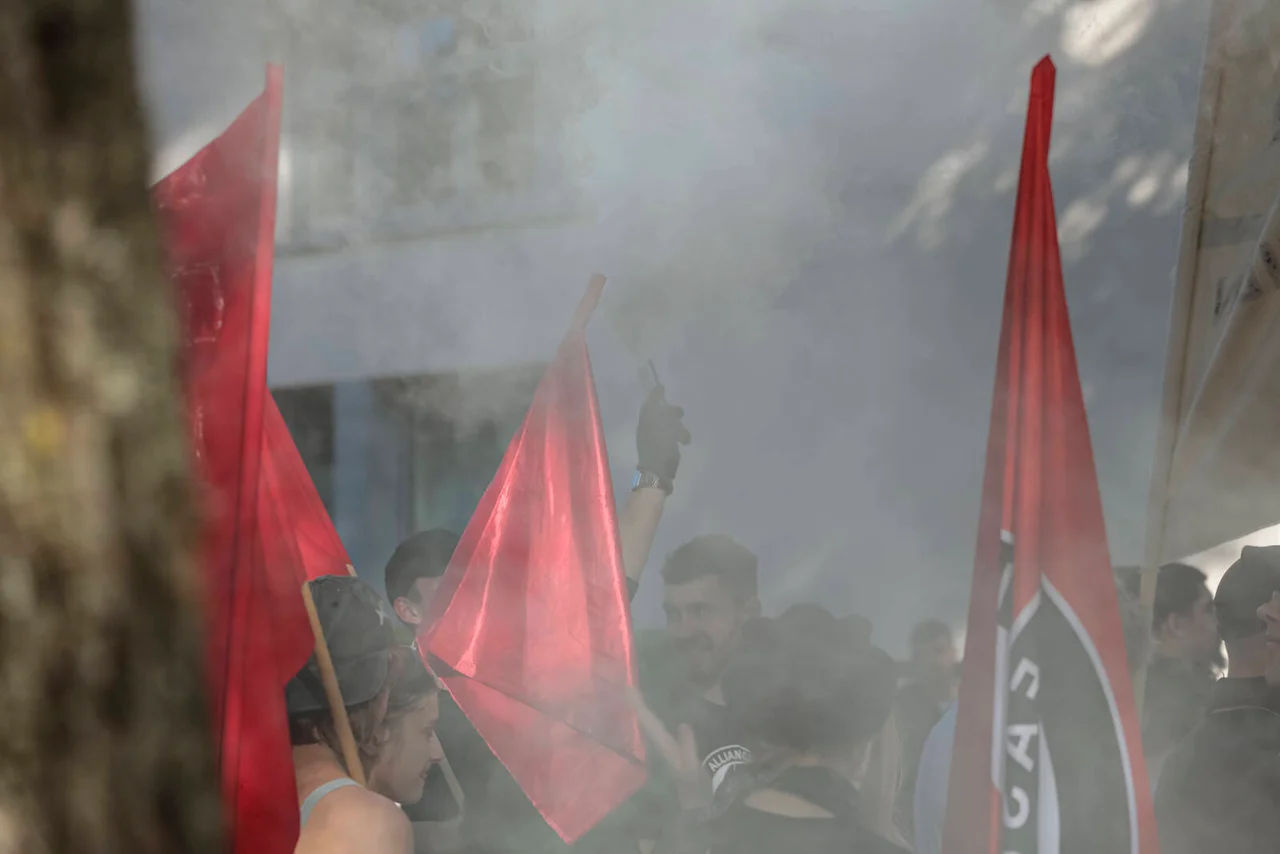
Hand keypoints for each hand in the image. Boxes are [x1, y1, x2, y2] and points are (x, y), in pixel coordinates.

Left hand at [627, 688, 710, 810]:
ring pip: (649, 723)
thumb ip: (688, 747)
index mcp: (664, 744)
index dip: (639, 704)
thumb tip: (683, 724)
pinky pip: (657, 727)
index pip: (648, 721)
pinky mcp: (669, 747)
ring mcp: (664, 745)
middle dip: (636, 703)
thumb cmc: (694, 784)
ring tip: (635, 693)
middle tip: (628, 685)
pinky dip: (651, 717)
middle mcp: (660, 743)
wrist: (696, 801)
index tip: (630, 688)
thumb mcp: (692, 767)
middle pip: (645, 719)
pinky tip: (650, 712)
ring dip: (642, 709)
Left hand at [636, 385, 690, 483]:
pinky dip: (678, 437)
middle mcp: (648, 428)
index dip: (655, 394)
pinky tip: (684, 443)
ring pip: (669, 426)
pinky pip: (671, 437)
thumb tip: (669, 406)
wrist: (657, 473)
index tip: (662, 387)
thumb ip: (666, 414)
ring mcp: (654, 439)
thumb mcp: (664, 427)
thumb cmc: (660, 448)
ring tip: (685, 438)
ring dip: (678, 428)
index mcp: (645, 421)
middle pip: (661, 414)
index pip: (649, 403)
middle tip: (680, 413)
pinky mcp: (661, 448)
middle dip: (672, 413)